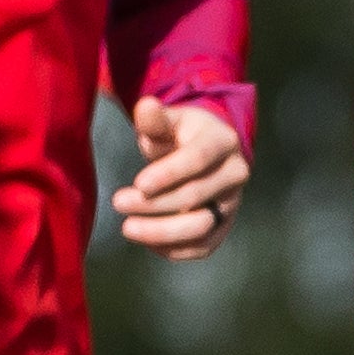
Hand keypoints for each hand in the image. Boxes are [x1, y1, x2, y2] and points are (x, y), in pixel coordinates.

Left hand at [114, 97, 249, 255]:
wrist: (207, 153)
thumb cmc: (181, 135)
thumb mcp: (169, 122)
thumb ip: (154, 120)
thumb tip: (145, 106)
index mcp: (223, 141)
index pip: (198, 159)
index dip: (168, 174)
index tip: (138, 184)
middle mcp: (236, 173)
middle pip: (194, 196)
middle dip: (154, 204)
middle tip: (118, 202)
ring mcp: (233, 202)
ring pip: (201, 227)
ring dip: (162, 232)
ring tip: (128, 227)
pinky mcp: (225, 226)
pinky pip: (203, 247)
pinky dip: (174, 249)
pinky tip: (147, 241)